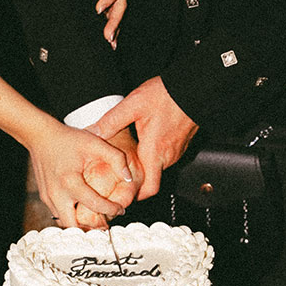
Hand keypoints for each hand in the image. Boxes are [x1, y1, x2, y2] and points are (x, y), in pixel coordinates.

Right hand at [27, 122, 137, 231]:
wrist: (40, 136)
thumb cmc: (68, 139)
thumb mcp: (96, 143)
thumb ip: (117, 159)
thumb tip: (129, 179)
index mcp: (70, 182)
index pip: (95, 205)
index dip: (112, 210)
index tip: (121, 209)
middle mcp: (57, 194)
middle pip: (75, 227)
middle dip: (92, 229)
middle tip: (107, 226)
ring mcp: (48, 197)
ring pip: (66, 224)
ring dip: (81, 225)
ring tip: (97, 220)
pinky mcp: (45, 197)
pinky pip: (59, 215)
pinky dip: (72, 217)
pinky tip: (84, 210)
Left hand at [91, 78, 197, 199]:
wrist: (192, 88)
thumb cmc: (166, 95)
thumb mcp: (133, 105)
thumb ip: (112, 121)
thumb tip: (93, 132)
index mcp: (154, 151)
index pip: (148, 189)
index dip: (135, 197)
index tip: (121, 197)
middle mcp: (167, 155)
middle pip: (152, 179)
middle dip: (136, 182)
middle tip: (119, 178)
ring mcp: (177, 150)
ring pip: (159, 167)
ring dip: (145, 167)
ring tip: (128, 161)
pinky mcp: (181, 143)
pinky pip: (166, 157)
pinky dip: (154, 157)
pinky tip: (144, 144)